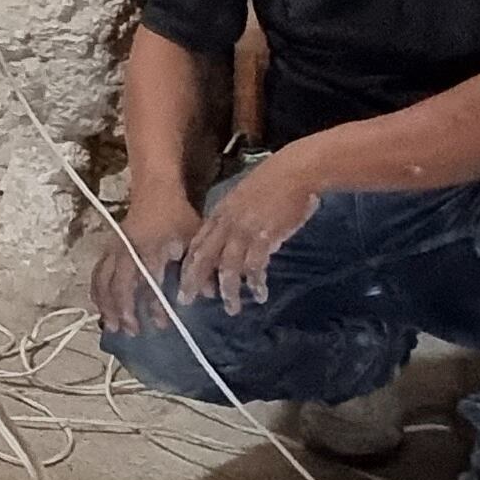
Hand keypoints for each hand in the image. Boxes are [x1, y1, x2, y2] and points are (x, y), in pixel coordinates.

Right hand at [92, 190, 198, 335]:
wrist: (155, 190)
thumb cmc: (177, 215)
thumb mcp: (193, 237)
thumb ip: (198, 266)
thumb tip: (207, 295)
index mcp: (150, 249)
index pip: (150, 284)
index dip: (155, 306)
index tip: (162, 324)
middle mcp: (128, 251)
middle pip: (119, 285)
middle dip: (124, 311)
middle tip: (132, 331)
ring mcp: (115, 249)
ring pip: (103, 281)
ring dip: (107, 305)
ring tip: (112, 326)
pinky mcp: (109, 249)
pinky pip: (97, 273)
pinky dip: (97, 292)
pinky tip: (101, 307)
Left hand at [178, 156, 317, 314]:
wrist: (295, 171)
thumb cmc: (274, 181)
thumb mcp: (244, 197)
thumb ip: (235, 218)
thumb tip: (233, 240)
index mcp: (221, 213)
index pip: (197, 243)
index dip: (189, 265)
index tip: (184, 283)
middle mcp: (227, 223)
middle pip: (203, 257)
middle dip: (193, 281)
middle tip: (187, 302)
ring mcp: (244, 230)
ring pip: (227, 267)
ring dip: (228, 291)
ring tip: (232, 308)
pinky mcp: (264, 236)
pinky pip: (254, 266)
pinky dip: (255, 282)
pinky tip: (259, 294)